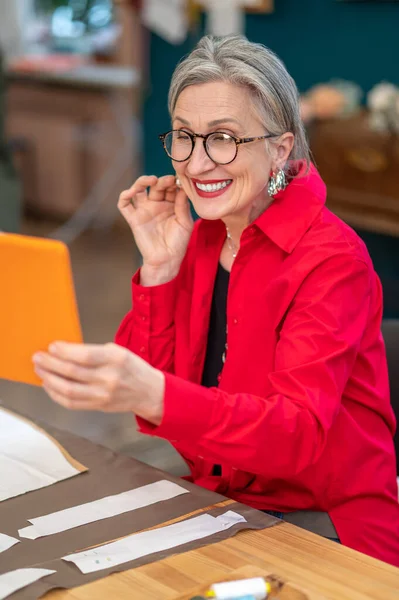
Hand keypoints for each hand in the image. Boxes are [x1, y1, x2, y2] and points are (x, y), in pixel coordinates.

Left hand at [32, 342, 163, 424]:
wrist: (148, 392)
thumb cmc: (131, 367)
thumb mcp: (117, 352)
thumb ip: (93, 352)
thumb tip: (63, 352)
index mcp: (116, 359)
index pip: (85, 356)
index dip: (65, 352)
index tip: (51, 346)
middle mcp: (109, 378)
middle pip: (73, 373)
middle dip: (51, 364)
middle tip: (38, 357)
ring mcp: (103, 395)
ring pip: (68, 389)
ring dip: (49, 379)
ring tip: (40, 370)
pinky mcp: (98, 406)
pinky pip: (71, 403)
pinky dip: (56, 394)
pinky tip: (49, 385)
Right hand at [118, 175, 193, 279]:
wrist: (167, 259)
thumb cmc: (178, 242)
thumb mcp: (185, 223)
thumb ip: (183, 206)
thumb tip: (182, 188)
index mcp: (170, 204)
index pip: (170, 187)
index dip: (173, 182)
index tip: (179, 180)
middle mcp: (156, 205)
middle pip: (156, 186)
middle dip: (162, 181)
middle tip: (168, 180)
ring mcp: (144, 211)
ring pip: (138, 190)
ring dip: (142, 181)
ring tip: (151, 180)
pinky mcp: (133, 219)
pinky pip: (124, 204)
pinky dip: (125, 195)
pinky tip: (132, 191)